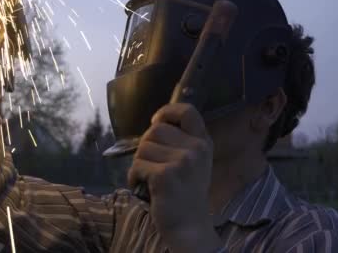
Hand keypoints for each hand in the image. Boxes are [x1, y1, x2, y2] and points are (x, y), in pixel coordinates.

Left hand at [128, 103, 220, 252]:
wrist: (189, 226)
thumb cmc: (185, 192)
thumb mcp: (193, 161)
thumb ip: (181, 140)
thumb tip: (156, 123)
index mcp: (203, 142)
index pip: (188, 111)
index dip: (167, 111)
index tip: (157, 121)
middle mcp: (196, 149)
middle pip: (155, 129)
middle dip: (146, 145)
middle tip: (152, 164)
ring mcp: (182, 162)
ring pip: (143, 147)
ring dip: (139, 162)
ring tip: (149, 177)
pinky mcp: (166, 176)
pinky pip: (137, 165)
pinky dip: (134, 176)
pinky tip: (143, 186)